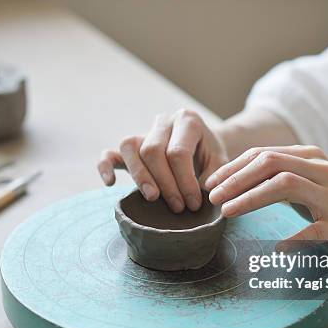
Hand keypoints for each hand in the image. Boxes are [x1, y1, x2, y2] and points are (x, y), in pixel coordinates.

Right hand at [98, 109, 227, 212]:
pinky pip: (110, 152)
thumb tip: (204, 190)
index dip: (184, 181)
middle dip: (165, 183)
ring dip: (140, 176)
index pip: (178, 152)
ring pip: (130, 148)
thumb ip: (215, 174)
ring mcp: (144, 132)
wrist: (203, 148)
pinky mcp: (130, 147)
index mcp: (188, 121)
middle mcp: (163, 122)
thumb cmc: (211, 157)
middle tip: (178, 207)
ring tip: (152, 198)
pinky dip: (105, 166)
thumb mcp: (221, 162)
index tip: (194, 203)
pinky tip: (110, 183)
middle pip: (153, 150)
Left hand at [205, 145, 327, 240]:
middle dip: (236, 179)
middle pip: (271, 163)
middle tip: (213, 196)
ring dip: (251, 198)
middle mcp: (322, 170)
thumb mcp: (305, 183)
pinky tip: (276, 248)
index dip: (233, 167)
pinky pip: (312, 230)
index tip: (211, 183)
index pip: (263, 154)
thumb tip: (230, 181)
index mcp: (310, 157)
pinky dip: (292, 238)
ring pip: (286, 185)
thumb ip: (275, 177)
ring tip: (227, 211)